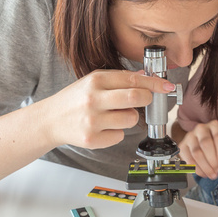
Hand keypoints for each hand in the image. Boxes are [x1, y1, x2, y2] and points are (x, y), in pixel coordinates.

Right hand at [45, 69, 175, 149]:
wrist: (49, 120)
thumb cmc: (74, 99)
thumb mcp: (93, 82)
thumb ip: (119, 79)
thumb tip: (146, 77)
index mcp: (96, 80)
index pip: (133, 79)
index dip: (154, 83)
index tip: (167, 86)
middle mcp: (94, 99)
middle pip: (136, 98)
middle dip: (146, 99)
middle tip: (142, 100)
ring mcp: (93, 121)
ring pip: (131, 119)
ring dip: (128, 118)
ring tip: (113, 115)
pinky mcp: (92, 139)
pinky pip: (120, 136)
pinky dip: (115, 132)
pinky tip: (102, 128)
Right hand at [178, 120, 217, 178]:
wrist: (208, 150)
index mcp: (216, 126)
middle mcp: (202, 128)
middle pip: (206, 144)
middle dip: (213, 161)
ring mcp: (190, 136)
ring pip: (196, 152)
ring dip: (205, 167)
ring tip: (212, 174)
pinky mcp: (183, 145)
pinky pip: (188, 158)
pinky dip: (196, 169)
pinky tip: (203, 173)